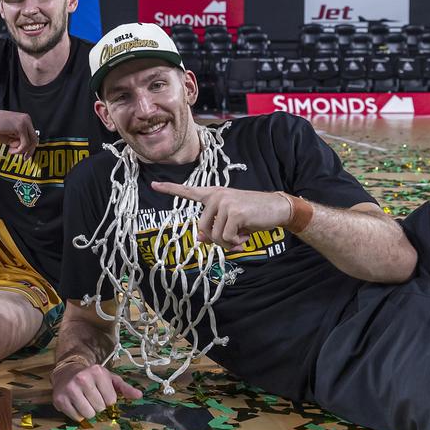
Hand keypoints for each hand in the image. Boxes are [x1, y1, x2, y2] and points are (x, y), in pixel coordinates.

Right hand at [0, 106, 37, 156]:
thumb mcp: (7, 137)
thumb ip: (16, 142)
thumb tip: (22, 148)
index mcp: (24, 120)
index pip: (32, 137)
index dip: (29, 148)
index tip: (25, 156)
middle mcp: (26, 120)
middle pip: (35, 140)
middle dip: (29, 151)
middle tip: (23, 158)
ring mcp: (24, 122)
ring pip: (31, 142)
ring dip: (22, 150)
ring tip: (11, 150)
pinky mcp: (20, 126)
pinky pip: (25, 143)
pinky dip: (19, 150)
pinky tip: (10, 149)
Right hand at [52, 361, 142, 420]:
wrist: (67, 372)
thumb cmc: (92, 378)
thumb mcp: (110, 379)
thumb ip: (125, 388)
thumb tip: (139, 395)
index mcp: (98, 372)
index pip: (111, 400)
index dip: (108, 399)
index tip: (101, 393)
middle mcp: (83, 378)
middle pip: (99, 408)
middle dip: (97, 406)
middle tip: (91, 397)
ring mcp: (70, 389)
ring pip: (88, 415)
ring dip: (88, 411)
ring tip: (84, 401)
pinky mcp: (60, 399)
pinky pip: (76, 417)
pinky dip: (77, 414)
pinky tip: (75, 403)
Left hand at [151, 181, 290, 249]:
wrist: (276, 208)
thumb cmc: (253, 215)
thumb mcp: (231, 221)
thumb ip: (213, 228)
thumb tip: (199, 239)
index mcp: (213, 194)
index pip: (188, 191)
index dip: (170, 189)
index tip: (154, 185)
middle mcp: (216, 195)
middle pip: (202, 228)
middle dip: (216, 240)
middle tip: (232, 240)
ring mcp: (224, 202)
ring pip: (214, 235)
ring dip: (227, 243)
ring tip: (240, 238)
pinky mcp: (234, 212)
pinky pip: (226, 237)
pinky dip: (235, 244)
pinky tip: (245, 237)